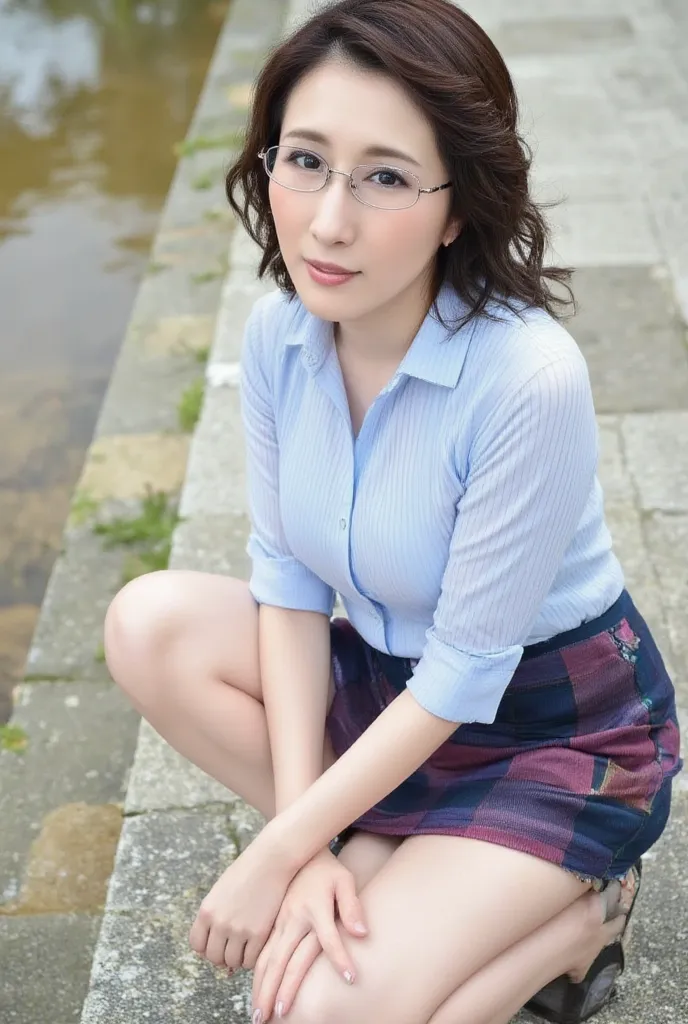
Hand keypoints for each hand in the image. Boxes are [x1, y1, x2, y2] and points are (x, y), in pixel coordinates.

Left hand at [188, 833, 293, 971]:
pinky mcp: (259, 934)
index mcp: (206, 911)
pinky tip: (256, 947)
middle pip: (213, 957)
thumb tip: (215, 947)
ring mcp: (239, 930)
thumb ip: (215, 916)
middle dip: (222, 956)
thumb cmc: (246, 874)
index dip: (207, 948)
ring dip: (238, 958)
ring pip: (232, 961)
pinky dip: (252, 958)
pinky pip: (250, 960)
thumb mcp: (221, 892)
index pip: (197, 945)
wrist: (271, 861)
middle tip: (233, 948)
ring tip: (246, 947)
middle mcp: (219, 923)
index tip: (217, 944)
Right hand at [251, 847, 367, 1021]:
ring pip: (267, 959)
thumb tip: (362, 933)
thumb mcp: (344, 881)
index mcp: (314, 909)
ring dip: (261, 987)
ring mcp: (279, 922)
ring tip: (259, 1014)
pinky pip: (261, 952)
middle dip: (278, 990)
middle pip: (283, 959)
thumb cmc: (327, 870)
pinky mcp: (272, 924)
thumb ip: (352, 907)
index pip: (329, 938)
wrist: (299, 853)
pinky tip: (255, 992)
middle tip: (274, 1018)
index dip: (341, 958)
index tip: (351, 979)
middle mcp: (293, 919)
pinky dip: (257, 974)